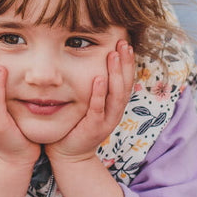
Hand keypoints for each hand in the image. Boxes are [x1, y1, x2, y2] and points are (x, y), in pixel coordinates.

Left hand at [46, 40, 135, 163]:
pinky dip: (99, 94)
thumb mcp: (90, 103)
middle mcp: (115, 112)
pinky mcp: (94, 128)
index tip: (126, 43)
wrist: (69, 154)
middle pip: (125, 84)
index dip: (128, 62)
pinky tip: (98, 78)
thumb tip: (93, 61)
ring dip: (115, 74)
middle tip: (124, 43)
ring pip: (116, 95)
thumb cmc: (77, 124)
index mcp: (115, 105)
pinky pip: (98, 109)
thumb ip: (95, 87)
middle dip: (125, 63)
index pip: (126, 80)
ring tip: (113, 55)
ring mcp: (106, 121)